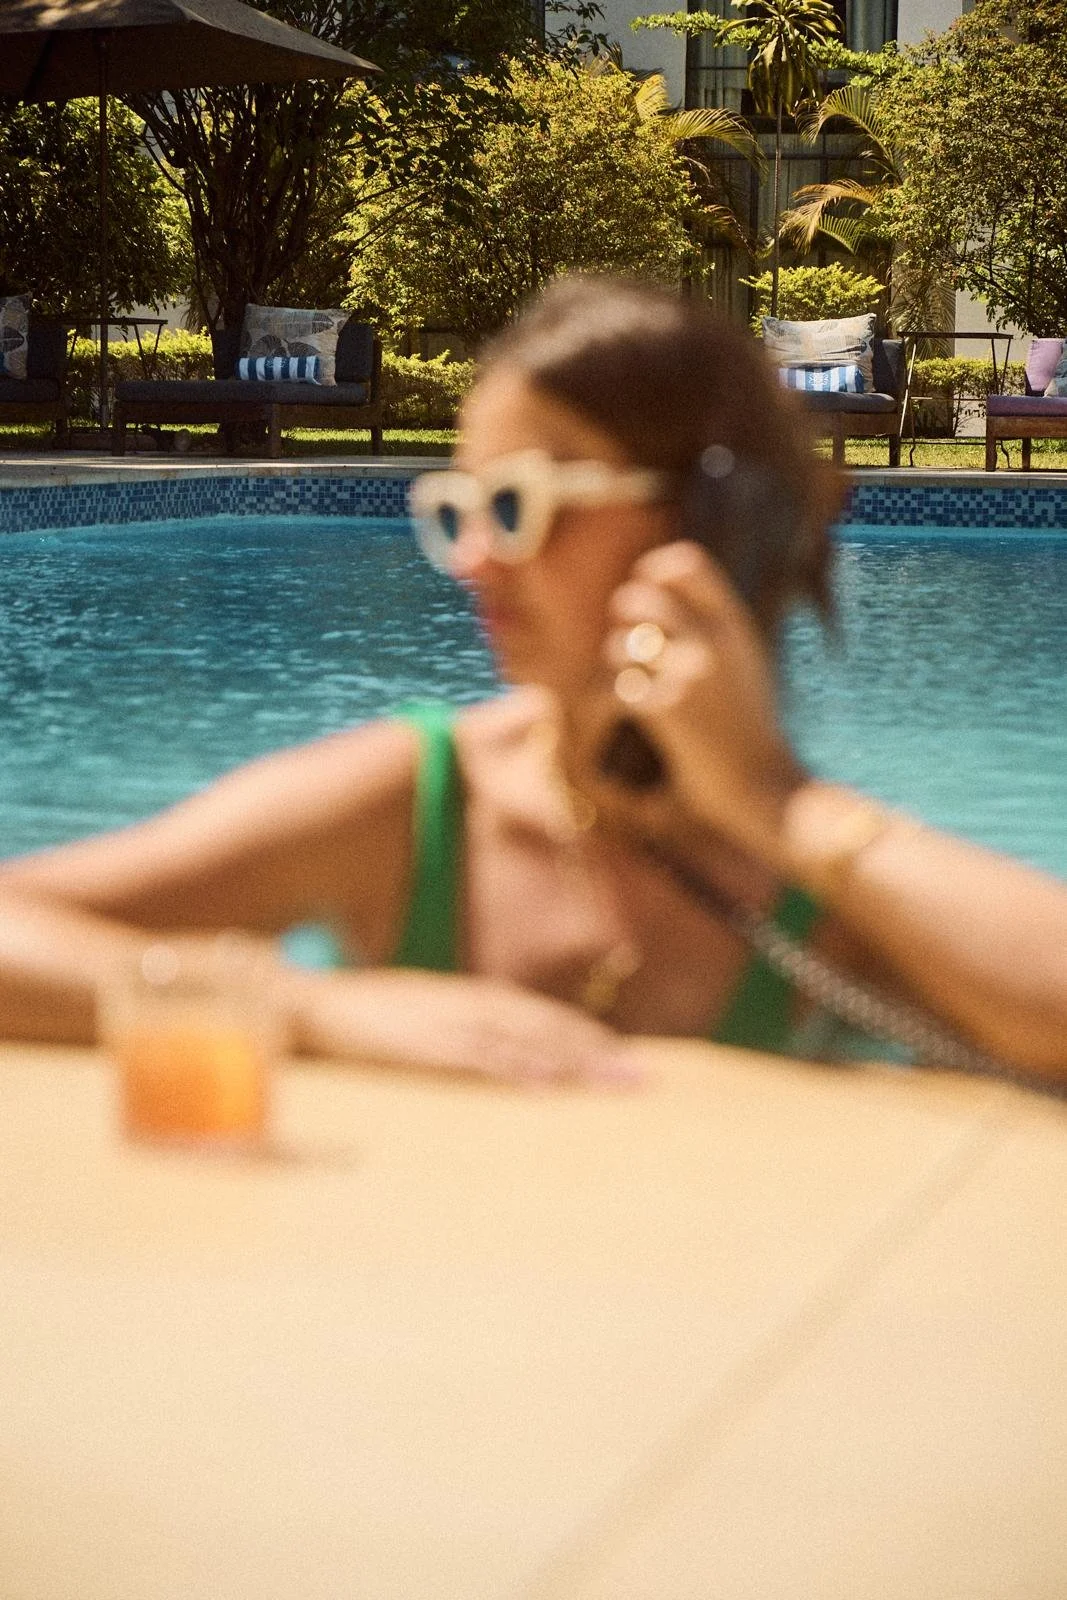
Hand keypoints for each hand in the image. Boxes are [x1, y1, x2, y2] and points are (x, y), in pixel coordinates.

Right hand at [282, 967, 643, 1087]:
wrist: (292, 1003)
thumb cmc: (352, 1021)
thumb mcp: (412, 1023)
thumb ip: (453, 1037)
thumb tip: (496, 1060)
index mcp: (462, 999)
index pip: (537, 1016)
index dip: (584, 1035)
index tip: (628, 1058)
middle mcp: (460, 1004)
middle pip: (542, 1026)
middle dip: (596, 1051)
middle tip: (646, 1078)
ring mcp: (439, 1023)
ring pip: (519, 1040)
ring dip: (569, 1061)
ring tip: (612, 1083)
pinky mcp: (414, 1047)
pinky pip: (471, 1060)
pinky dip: (510, 1071)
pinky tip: (543, 1088)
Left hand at [572, 541, 806, 867]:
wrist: (767, 786)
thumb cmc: (751, 728)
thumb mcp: (746, 663)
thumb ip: (714, 629)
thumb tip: (661, 596)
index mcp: (735, 625)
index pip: (687, 564)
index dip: (655, 571)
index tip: (647, 589)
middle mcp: (714, 641)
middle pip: (641, 599)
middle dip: (624, 617)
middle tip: (629, 640)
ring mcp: (691, 674)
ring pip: (621, 645)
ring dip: (617, 663)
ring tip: (633, 681)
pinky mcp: (669, 711)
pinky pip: (620, 690)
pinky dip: (619, 702)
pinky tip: (636, 716)